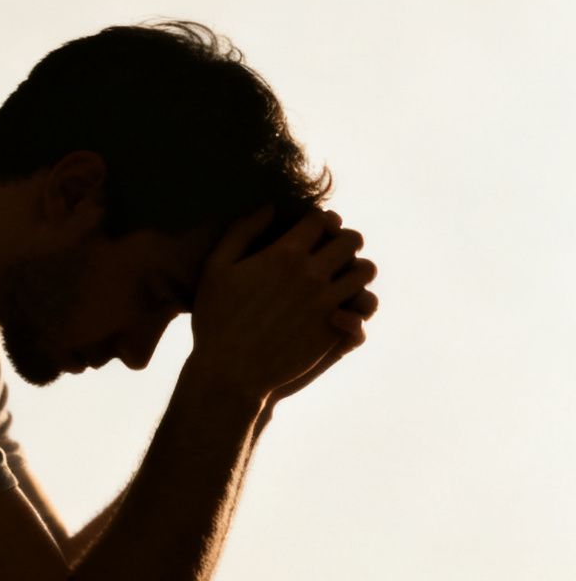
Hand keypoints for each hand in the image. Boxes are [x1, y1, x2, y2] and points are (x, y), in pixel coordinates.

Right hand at [188, 207, 378, 402]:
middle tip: (331, 250)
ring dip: (355, 268)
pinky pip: (362, 305)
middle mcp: (312, 274)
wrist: (229, 373)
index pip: (321, 219)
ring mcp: (326, 303)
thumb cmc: (215, 320)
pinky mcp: (333, 328)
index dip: (319, 220)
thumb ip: (241, 232)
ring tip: (341, 275)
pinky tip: (340, 302)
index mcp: (284, 254)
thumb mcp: (216, 269)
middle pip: (351, 240)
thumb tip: (269, 207)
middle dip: (343, 240)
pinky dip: (356, 299)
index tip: (312, 228)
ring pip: (365, 270)